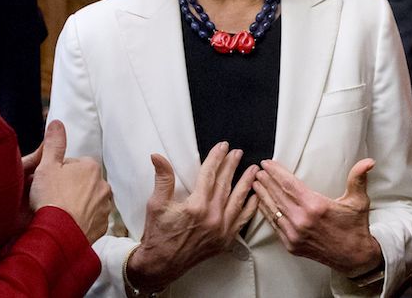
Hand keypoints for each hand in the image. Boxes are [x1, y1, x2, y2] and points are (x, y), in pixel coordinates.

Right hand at [28, 120, 111, 240]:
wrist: (59, 234)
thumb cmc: (51, 198)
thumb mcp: (47, 166)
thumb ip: (54, 143)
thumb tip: (57, 122)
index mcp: (91, 167)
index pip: (72, 165)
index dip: (57, 173)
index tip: (49, 183)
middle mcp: (103, 185)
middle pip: (81, 183)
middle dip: (69, 188)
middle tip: (52, 199)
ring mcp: (104, 207)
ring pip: (87, 201)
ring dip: (76, 205)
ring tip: (59, 213)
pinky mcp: (102, 226)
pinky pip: (91, 219)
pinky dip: (81, 220)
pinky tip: (67, 223)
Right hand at [125, 142, 258, 291]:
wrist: (161, 264)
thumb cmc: (158, 234)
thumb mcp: (156, 204)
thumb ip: (162, 178)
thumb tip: (157, 157)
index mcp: (196, 206)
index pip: (209, 175)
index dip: (216, 158)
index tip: (222, 146)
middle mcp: (212, 218)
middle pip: (225, 184)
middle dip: (232, 166)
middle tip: (238, 152)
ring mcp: (221, 230)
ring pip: (237, 200)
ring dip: (246, 183)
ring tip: (253, 169)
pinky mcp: (225, 240)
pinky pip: (242, 220)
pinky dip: (250, 207)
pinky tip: (255, 196)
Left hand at [252, 158, 381, 276]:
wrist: (355, 258)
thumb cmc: (356, 227)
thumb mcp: (359, 201)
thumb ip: (358, 178)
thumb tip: (368, 161)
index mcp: (315, 206)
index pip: (289, 184)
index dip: (276, 172)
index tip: (267, 163)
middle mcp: (302, 220)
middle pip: (278, 195)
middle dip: (266, 181)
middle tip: (257, 170)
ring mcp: (295, 234)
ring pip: (273, 210)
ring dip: (262, 195)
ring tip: (255, 183)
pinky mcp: (291, 245)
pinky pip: (274, 225)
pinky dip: (266, 212)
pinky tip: (261, 204)